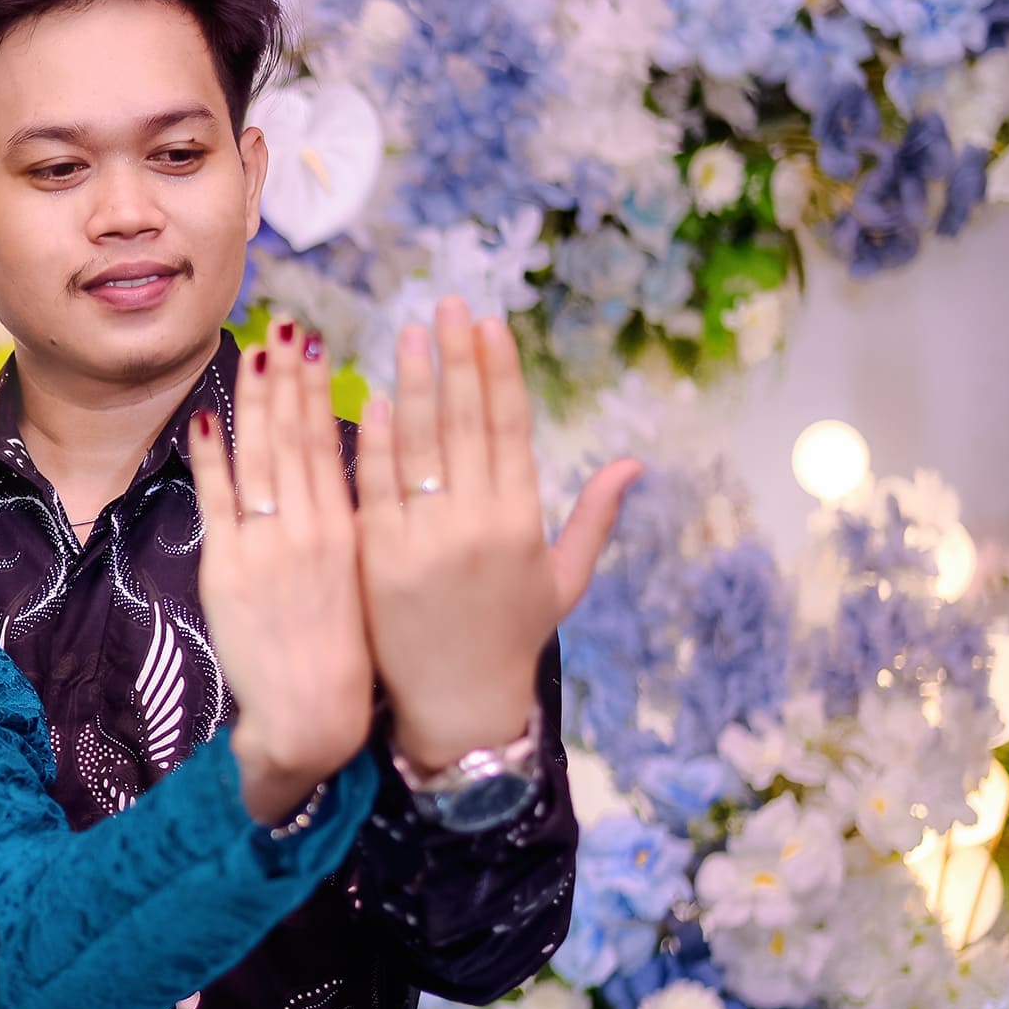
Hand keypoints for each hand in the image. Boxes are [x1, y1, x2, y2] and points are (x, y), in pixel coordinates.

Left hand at [190, 320, 376, 823]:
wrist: (313, 714)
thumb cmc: (354, 651)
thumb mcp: (372, 577)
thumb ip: (365, 518)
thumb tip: (360, 462)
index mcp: (351, 530)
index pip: (334, 443)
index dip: (318, 391)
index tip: (315, 344)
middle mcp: (312, 529)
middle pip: (297, 437)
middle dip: (289, 376)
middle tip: (287, 322)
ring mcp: (267, 547)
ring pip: (260, 458)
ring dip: (254, 400)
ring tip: (253, 348)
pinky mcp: (228, 570)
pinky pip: (218, 501)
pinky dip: (212, 457)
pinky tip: (206, 415)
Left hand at [355, 298, 641, 770]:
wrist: (457, 702)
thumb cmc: (513, 637)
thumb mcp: (565, 579)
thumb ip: (594, 517)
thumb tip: (635, 462)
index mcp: (523, 521)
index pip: (510, 428)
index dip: (500, 372)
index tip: (490, 324)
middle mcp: (476, 524)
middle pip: (465, 424)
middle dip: (456, 359)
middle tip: (445, 306)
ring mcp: (424, 540)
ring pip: (418, 446)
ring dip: (413, 384)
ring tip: (407, 335)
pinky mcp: (379, 559)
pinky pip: (376, 489)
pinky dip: (375, 442)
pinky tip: (373, 399)